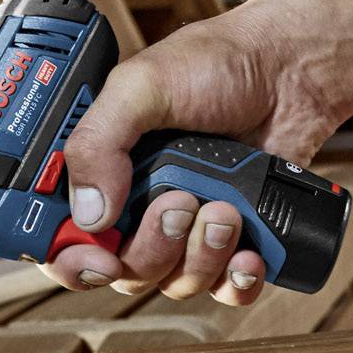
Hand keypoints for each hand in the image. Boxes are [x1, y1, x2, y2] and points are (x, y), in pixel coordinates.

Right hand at [47, 0, 343, 304]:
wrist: (292, 69)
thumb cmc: (216, 63)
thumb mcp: (142, 85)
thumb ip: (100, 142)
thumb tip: (90, 213)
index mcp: (101, 166)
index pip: (61, 235)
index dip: (72, 259)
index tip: (100, 259)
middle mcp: (136, 202)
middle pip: (120, 270)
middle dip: (151, 249)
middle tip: (180, 204)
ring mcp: (186, 224)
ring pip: (174, 282)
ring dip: (200, 256)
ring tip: (226, 209)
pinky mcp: (233, 238)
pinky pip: (224, 288)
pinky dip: (236, 280)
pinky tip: (249, 253)